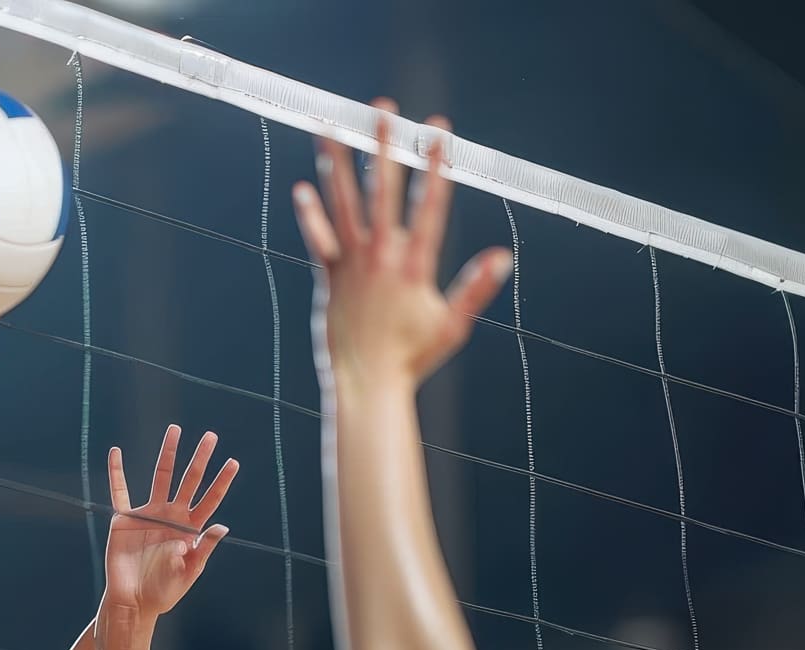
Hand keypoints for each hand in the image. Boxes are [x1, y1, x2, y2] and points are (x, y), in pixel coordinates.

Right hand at [101, 424, 235, 641]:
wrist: (134, 601)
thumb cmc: (164, 592)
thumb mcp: (189, 573)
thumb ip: (203, 549)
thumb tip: (222, 526)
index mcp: (190, 529)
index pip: (210, 499)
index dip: (221, 482)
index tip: (233, 462)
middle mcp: (172, 516)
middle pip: (189, 481)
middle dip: (200, 459)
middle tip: (211, 436)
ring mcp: (149, 514)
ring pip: (160, 477)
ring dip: (168, 454)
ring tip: (175, 430)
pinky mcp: (125, 519)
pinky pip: (120, 491)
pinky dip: (116, 472)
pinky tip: (115, 452)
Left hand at [292, 104, 510, 388]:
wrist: (366, 383)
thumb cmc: (412, 358)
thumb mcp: (453, 325)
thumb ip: (476, 288)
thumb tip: (503, 257)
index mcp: (414, 266)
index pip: (428, 206)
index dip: (434, 167)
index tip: (438, 134)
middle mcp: (381, 258)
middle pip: (382, 191)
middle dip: (384, 148)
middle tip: (382, 111)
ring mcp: (352, 265)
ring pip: (343, 204)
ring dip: (336, 164)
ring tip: (329, 129)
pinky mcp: (330, 277)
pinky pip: (319, 239)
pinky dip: (310, 215)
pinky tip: (302, 187)